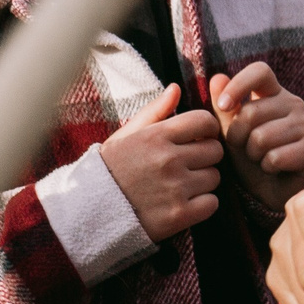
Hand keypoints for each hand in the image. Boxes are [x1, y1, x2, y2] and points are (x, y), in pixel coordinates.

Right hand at [100, 84, 223, 239]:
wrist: (88, 212)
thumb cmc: (110, 170)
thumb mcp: (126, 136)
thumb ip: (154, 111)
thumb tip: (176, 88)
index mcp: (156, 137)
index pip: (205, 121)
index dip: (205, 129)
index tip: (197, 138)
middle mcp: (168, 160)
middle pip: (215, 150)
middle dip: (204, 156)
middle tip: (186, 165)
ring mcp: (175, 188)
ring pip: (215, 177)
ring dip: (203, 181)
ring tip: (179, 185)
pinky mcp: (179, 215)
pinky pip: (212, 203)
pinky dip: (202, 205)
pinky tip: (183, 203)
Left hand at [210, 64, 303, 210]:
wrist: (278, 191)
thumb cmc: (254, 158)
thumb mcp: (233, 133)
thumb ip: (225, 109)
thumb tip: (217, 78)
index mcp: (274, 94)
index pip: (259, 72)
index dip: (238, 85)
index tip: (223, 106)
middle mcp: (294, 104)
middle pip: (252, 112)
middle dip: (238, 137)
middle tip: (246, 149)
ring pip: (262, 138)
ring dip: (253, 155)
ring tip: (262, 159)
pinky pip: (276, 157)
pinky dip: (267, 167)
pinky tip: (275, 169)